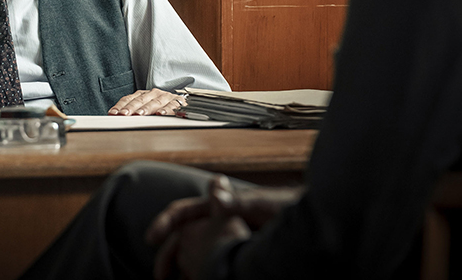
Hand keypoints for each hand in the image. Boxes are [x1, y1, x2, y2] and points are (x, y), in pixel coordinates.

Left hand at [108, 89, 185, 115]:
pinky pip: (171, 106)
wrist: (182, 102)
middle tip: (124, 114)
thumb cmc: (161, 106)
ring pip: (154, 102)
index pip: (129, 99)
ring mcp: (165, 97)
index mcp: (144, 94)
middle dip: (131, 107)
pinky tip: (160, 114)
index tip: (113, 113)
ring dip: (146, 108)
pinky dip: (166, 109)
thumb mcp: (146, 107)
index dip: (121, 105)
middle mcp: (154, 94)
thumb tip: (116, 118)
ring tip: (139, 114)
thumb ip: (133, 111)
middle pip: (140, 100)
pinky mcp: (177, 102)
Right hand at [146, 178, 302, 279]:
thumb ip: (237, 201)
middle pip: (185, 237)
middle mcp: (219, 222)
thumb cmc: (285, 208)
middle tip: (160, 276)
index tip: (152, 239)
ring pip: (197, 255)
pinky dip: (203, 275)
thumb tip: (217, 190)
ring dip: (185, 269)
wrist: (309, 225)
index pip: (183, 212)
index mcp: (218, 207)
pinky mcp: (238, 253)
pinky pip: (213, 267)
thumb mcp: (261, 205)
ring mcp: (228, 238)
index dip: (165, 223)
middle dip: (170, 255)